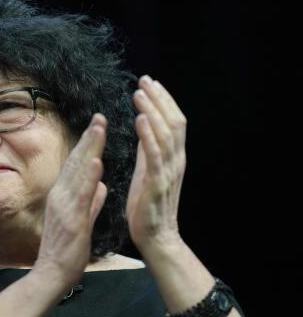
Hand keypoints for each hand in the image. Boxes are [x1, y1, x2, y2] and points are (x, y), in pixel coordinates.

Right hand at [35, 113, 107, 287]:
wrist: (51, 275)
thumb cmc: (65, 252)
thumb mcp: (81, 222)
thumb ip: (91, 202)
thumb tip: (101, 185)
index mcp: (63, 196)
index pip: (76, 166)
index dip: (87, 145)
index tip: (98, 127)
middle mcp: (60, 196)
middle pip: (75, 162)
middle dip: (89, 138)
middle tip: (100, 116)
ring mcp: (64, 206)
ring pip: (78, 172)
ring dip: (89, 149)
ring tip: (99, 128)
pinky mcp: (71, 219)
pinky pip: (81, 194)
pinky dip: (88, 176)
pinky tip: (97, 161)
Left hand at [126, 75, 186, 250]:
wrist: (155, 236)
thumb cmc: (148, 204)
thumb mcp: (148, 170)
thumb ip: (148, 148)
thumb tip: (144, 124)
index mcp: (174, 157)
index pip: (174, 121)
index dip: (163, 100)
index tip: (150, 82)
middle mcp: (176, 160)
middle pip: (174, 122)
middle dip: (159, 99)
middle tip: (145, 80)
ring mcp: (169, 171)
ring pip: (166, 134)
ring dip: (153, 111)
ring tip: (140, 94)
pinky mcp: (158, 183)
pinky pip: (155, 155)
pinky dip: (149, 135)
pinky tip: (140, 119)